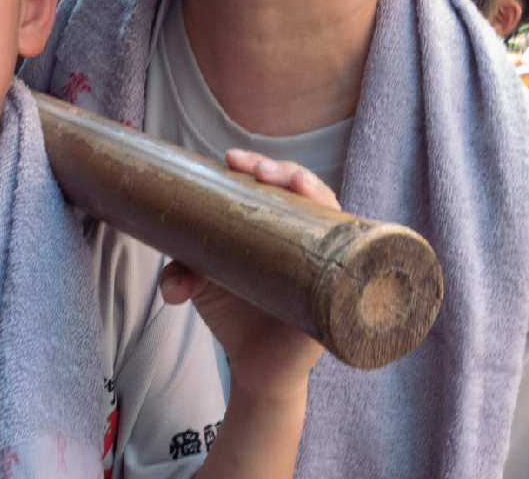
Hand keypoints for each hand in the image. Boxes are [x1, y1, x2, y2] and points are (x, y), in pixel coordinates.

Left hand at [159, 150, 330, 399]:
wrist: (254, 369)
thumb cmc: (236, 315)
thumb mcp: (202, 285)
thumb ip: (182, 272)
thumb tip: (172, 284)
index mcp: (276, 226)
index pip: (277, 184)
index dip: (260, 165)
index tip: (231, 159)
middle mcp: (307, 238)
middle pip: (309, 191)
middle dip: (286, 171)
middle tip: (256, 171)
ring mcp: (327, 263)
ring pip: (335, 215)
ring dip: (317, 191)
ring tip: (294, 182)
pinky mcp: (338, 295)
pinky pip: (356, 264)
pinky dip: (353, 242)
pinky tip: (339, 227)